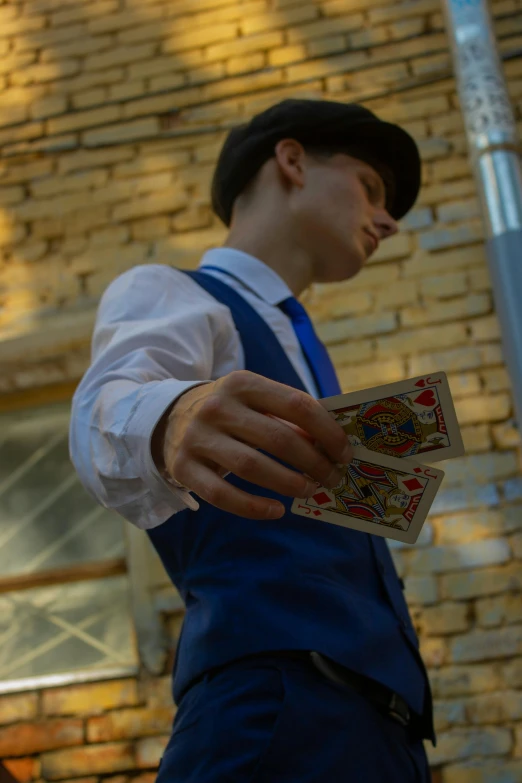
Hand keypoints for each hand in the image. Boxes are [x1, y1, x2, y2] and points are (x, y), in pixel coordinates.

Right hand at [155, 370, 352, 519]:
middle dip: (313, 462)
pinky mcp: (184, 467)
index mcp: (243, 384)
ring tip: (308, 491)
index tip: (345, 453)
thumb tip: (333, 446)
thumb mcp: (254, 401)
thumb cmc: (230, 412)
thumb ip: (289, 417)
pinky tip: (276, 511)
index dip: (327, 431)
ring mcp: (198, 437)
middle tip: (332, 478)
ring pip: (251, 467)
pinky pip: (222, 495)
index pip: (296, 404)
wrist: (169, 417)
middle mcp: (218, 407)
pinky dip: (253, 507)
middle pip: (278, 439)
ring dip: (288, 483)